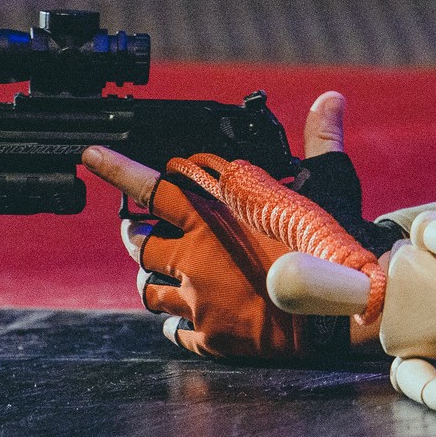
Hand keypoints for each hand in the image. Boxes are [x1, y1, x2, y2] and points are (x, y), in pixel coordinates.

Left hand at [84, 91, 366, 358]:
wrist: (345, 311)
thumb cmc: (332, 247)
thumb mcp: (325, 186)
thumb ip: (318, 141)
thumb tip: (330, 99)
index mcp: (215, 218)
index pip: (153, 187)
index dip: (118, 169)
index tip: (91, 155)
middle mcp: (196, 258)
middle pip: (140, 246)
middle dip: (138, 236)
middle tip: (143, 232)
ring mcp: (200, 301)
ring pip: (148, 291)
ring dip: (153, 280)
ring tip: (166, 274)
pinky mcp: (211, 337)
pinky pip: (174, 330)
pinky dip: (177, 322)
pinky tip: (190, 315)